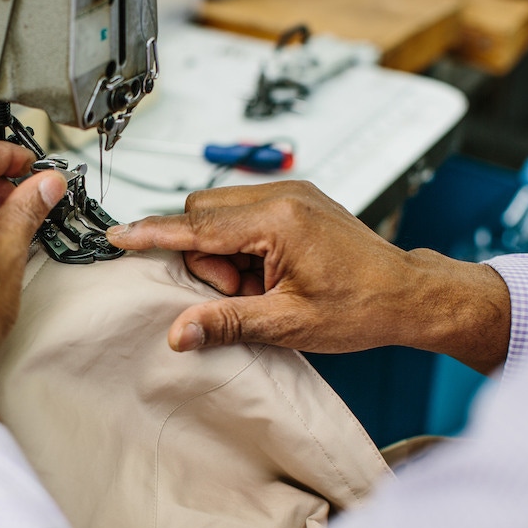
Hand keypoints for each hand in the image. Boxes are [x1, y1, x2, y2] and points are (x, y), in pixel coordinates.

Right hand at [107, 181, 509, 373]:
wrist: (408, 293)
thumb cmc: (360, 307)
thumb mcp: (288, 324)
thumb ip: (226, 322)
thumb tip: (179, 333)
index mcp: (278, 221)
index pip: (197, 225)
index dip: (153, 233)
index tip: (118, 235)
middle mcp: (282, 196)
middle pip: (202, 214)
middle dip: (204, 255)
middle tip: (238, 291)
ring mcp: (290, 194)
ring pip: (219, 213)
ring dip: (223, 250)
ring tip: (257, 284)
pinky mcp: (295, 199)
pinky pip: (243, 213)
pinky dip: (240, 242)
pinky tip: (265, 270)